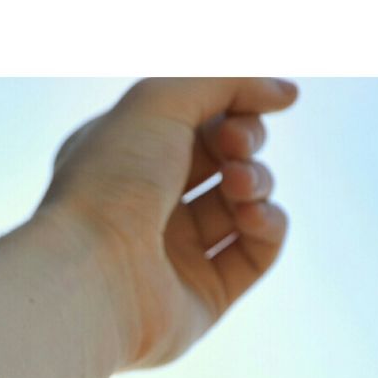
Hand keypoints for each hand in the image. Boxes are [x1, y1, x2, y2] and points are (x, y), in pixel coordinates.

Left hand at [36, 77, 298, 369]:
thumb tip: (286, 94)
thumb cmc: (109, 184)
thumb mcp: (158, 101)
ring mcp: (174, 254)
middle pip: (222, 159)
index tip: (240, 110)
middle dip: (244, 142)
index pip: (194, 120)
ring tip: (240, 185)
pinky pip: (255, 251)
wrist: (91, 277)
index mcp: (123, 158)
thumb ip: (224, 81)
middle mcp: (146, 205)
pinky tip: (253, 216)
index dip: (229, 106)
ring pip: (243, 203)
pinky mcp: (204, 297)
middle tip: (236, 148)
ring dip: (257, 181)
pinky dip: (268, 225)